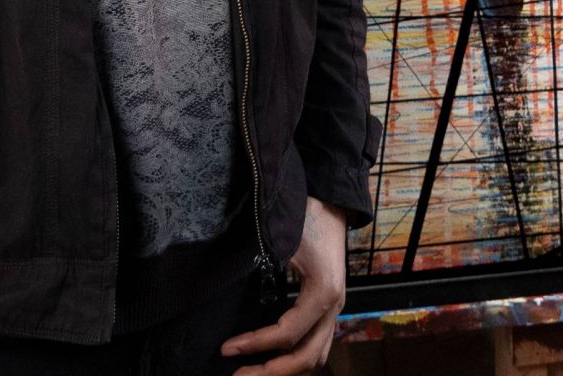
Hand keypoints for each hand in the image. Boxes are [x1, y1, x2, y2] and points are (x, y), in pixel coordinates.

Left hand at [223, 198, 347, 374]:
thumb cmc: (307, 216)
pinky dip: (296, 357)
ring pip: (316, 356)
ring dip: (286, 369)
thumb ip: (264, 264)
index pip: (287, 334)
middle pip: (306, 357)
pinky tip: (273, 358)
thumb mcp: (284, 239)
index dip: (255, 345)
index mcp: (323, 292)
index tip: (226, 348)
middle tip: (238, 375)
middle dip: (271, 371)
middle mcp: (334, 307)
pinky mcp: (330, 308)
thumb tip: (230, 282)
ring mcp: (335, 309)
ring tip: (254, 372)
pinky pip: (317, 344)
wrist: (332, 202)